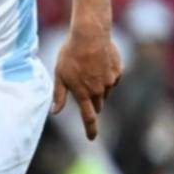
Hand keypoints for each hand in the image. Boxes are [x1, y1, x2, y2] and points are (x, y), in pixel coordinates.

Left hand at [51, 24, 122, 139]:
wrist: (90, 35)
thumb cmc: (70, 54)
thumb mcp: (60, 74)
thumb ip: (59, 95)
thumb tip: (55, 112)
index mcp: (84, 93)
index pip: (88, 117)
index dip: (90, 129)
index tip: (91, 138)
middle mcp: (100, 90)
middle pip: (98, 105)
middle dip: (92, 102)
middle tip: (83, 88)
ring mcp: (111, 81)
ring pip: (105, 91)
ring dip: (98, 87)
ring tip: (88, 68)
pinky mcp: (118, 71)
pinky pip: (112, 79)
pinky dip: (105, 75)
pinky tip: (98, 62)